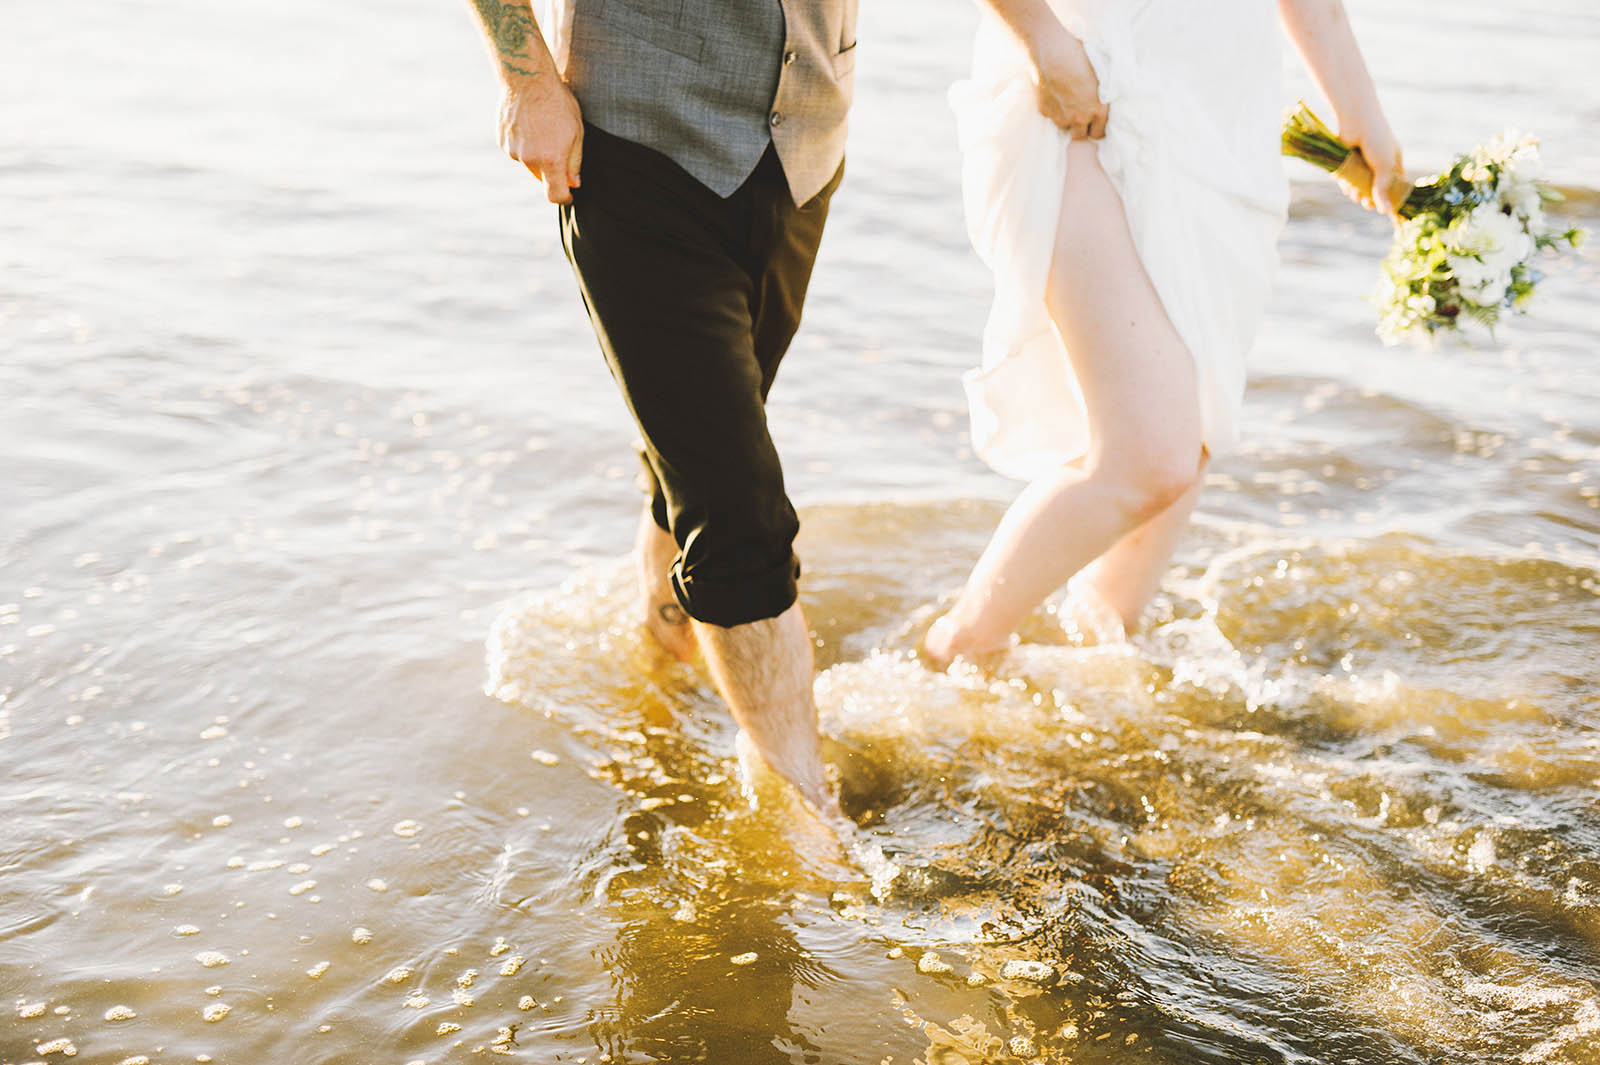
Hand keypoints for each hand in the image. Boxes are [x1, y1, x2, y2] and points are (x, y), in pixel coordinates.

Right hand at [498, 74, 583, 203]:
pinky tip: (528, 123)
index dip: (564, 197)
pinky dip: (524, 144)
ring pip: (528, 163)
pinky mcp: (502, 141)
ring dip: (536, 154)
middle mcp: (529, 159)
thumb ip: (575, 161)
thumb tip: (573, 183)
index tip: (569, 194)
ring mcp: (513, 151)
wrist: (527, 77)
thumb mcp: (576, 131)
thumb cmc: (557, 101)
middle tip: (558, 143)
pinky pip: (516, 151)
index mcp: (550, 159)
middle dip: (551, 169)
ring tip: (542, 127)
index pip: (555, 194)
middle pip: (542, 177)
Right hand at [1025, 23, 1107, 139]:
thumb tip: (1102, 98)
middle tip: (1079, 113)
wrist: (1051, 51)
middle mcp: (1080, 118)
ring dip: (1066, 119)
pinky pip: (1051, 116)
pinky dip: (1053, 110)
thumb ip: (1101, 94)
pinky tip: (1054, 94)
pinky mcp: (1045, 112)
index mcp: (1098, 109)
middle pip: (1080, 136)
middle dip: (1080, 127)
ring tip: (1065, 101)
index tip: (1093, 121)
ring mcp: (1060, 117)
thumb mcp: (1098, 74)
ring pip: (1065, 127)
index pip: (1099, 134)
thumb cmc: (1078, 56)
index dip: (1096, 127)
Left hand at [1334, 112, 1406, 217]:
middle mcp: (1378, 162)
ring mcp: (1362, 162)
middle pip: (1375, 187)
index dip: (1392, 196)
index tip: (1387, 209)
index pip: (1395, 183)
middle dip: (1371, 198)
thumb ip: (1383, 188)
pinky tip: (1347, 188)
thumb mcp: (1385, 166)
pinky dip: (1347, 185)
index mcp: (1393, 160)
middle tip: (1367, 206)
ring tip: (1356, 196)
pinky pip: (1347, 179)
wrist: (1356, 122)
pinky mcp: (1347, 162)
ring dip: (1357, 193)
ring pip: (1359, 185)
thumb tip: (1386, 211)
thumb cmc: (1376, 141)